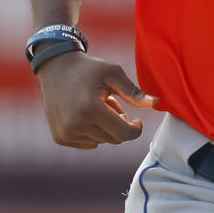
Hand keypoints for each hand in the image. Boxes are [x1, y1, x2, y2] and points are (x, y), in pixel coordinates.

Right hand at [35, 50, 157, 148]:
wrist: (56, 68)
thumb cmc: (89, 69)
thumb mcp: (113, 74)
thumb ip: (134, 92)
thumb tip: (157, 102)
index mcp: (90, 109)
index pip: (124, 134)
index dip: (136, 129)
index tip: (138, 120)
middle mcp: (75, 125)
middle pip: (114, 139)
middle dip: (120, 124)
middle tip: (113, 104)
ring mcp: (66, 133)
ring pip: (102, 141)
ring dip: (106, 127)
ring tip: (99, 106)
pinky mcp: (60, 138)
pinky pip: (88, 144)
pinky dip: (94, 133)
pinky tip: (87, 114)